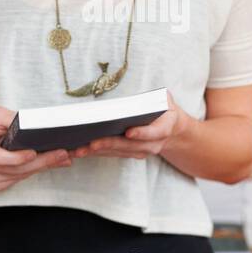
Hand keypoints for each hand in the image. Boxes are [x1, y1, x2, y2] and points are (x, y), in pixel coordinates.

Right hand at [0, 107, 71, 192]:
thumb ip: (13, 119)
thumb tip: (37, 126)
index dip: (17, 157)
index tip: (34, 152)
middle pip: (16, 169)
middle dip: (43, 161)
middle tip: (64, 154)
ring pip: (20, 176)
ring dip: (43, 167)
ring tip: (64, 158)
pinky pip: (17, 179)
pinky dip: (33, 171)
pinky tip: (48, 164)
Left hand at [70, 92, 187, 162]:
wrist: (172, 129)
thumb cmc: (165, 109)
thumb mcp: (165, 99)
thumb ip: (155, 98)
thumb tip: (135, 98)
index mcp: (164, 128)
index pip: (153, 132)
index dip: (141, 133)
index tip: (128, 132)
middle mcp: (153, 144)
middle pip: (129, 146)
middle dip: (109, 144)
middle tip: (91, 143)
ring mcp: (141, 152)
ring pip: (118, 152)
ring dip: (98, 152)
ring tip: (78, 149)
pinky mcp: (130, 154)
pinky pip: (112, 154)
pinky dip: (96, 152)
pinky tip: (80, 150)